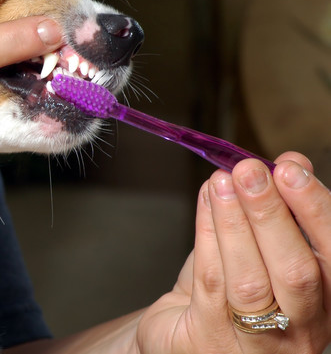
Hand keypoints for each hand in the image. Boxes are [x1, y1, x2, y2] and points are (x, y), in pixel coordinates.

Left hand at [138, 152, 330, 352]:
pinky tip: (206, 202)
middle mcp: (300, 329)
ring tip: (222, 181)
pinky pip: (210, 281)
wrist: (183, 336)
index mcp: (325, 304)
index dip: (315, 210)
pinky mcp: (208, 338)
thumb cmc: (228, 293)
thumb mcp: (262, 251)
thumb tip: (293, 163)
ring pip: (249, 279)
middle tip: (251, 171)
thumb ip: (282, 213)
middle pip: (296, 272)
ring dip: (234, 221)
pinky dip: (207, 234)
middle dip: (272, 214)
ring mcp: (255, 342)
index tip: (291, 169)